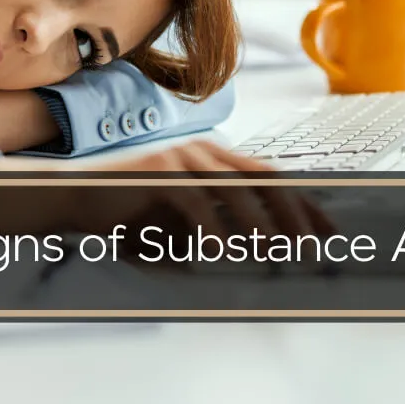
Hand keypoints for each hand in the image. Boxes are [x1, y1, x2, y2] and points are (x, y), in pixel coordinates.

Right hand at [0, 140, 335, 239]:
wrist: (75, 194)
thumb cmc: (130, 212)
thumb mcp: (182, 220)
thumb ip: (218, 226)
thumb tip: (263, 248)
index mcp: (215, 158)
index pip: (272, 178)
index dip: (305, 204)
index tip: (329, 231)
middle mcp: (204, 151)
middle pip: (265, 180)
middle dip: (295, 215)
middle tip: (312, 249)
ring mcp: (181, 157)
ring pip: (236, 190)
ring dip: (260, 225)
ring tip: (276, 254)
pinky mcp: (157, 172)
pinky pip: (195, 202)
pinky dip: (212, 229)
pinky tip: (222, 253)